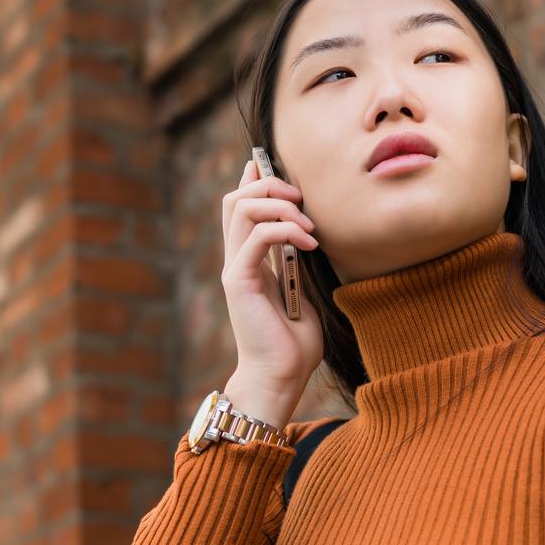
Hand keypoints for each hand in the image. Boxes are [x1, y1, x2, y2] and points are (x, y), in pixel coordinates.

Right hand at [219, 154, 323, 387]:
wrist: (280, 376)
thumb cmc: (294, 342)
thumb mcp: (302, 288)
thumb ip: (297, 258)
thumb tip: (309, 229)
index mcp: (248, 259)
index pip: (240, 205)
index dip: (254, 178)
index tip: (278, 168)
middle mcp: (236, 259)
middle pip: (235, 198)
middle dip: (269, 184)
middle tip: (302, 200)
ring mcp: (235, 269)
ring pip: (241, 207)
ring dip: (279, 204)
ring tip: (308, 225)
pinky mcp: (239, 281)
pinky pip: (257, 236)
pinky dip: (286, 230)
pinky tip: (309, 244)